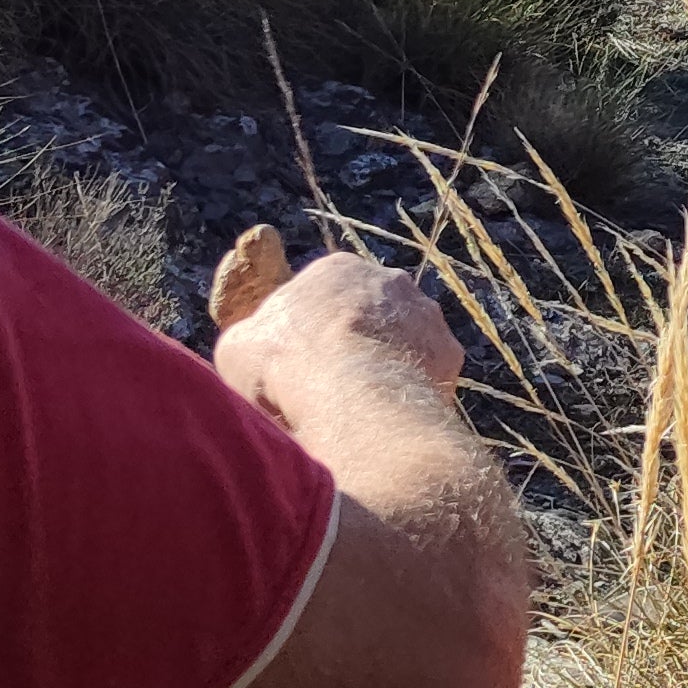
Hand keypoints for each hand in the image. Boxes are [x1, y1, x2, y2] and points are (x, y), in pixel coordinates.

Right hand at [213, 252, 464, 429]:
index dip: (307, 334)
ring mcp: (425, 313)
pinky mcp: (449, 351)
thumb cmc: (285, 367)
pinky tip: (390, 418)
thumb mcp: (238, 349)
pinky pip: (427, 373)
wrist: (350, 395)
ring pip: (401, 342)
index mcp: (335, 270)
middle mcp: (389, 280)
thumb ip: (253, 338)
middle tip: (331, 388)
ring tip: (360, 408)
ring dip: (384, 369)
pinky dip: (410, 393)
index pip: (322, 294)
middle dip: (351, 346)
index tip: (298, 366)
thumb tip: (256, 348)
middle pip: (367, 315)